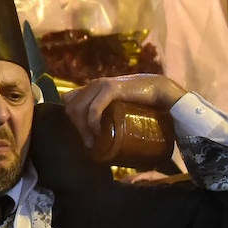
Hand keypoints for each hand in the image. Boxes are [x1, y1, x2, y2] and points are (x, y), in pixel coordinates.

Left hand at [63, 74, 186, 148]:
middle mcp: (93, 84)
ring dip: (83, 128)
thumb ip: (106, 111)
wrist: (159, 90)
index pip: (68, 100)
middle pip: (70, 107)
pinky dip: (92, 123)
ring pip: (78, 109)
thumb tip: (96, 134)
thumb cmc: (141, 101)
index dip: (71, 118)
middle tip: (89, 143)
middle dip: (76, 127)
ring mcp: (101, 85)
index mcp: (92, 87)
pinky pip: (93, 109)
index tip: (83, 134)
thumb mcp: (116, 105)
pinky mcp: (111, 89)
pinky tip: (97, 132)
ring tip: (93, 142)